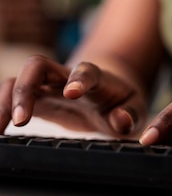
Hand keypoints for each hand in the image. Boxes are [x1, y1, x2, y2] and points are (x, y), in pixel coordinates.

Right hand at [0, 55, 146, 137]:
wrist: (108, 94)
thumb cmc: (120, 102)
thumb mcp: (134, 108)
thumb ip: (129, 114)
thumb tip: (120, 120)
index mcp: (95, 77)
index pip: (86, 71)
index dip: (79, 79)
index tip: (72, 93)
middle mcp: (66, 76)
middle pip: (38, 66)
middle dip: (26, 89)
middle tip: (22, 120)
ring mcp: (47, 84)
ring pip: (18, 80)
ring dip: (7, 102)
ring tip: (0, 130)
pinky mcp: (36, 97)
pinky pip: (11, 96)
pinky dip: (2, 110)